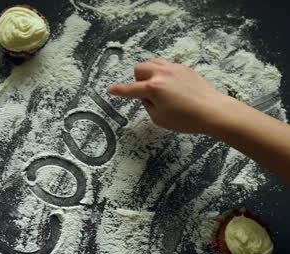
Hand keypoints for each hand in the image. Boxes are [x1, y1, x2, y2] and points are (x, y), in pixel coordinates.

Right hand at [107, 58, 231, 133]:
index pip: (130, 89)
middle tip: (146, 93)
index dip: (118, 91)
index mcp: (154, 88)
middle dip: (138, 80)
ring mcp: (175, 69)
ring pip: (153, 62)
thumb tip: (146, 96)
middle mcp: (162, 74)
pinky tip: (172, 87)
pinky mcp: (185, 68)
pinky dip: (164, 74)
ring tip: (157, 87)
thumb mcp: (159, 118)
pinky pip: (167, 66)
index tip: (110, 90)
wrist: (213, 111)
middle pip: (140, 68)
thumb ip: (148, 104)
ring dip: (150, 73)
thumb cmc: (187, 119)